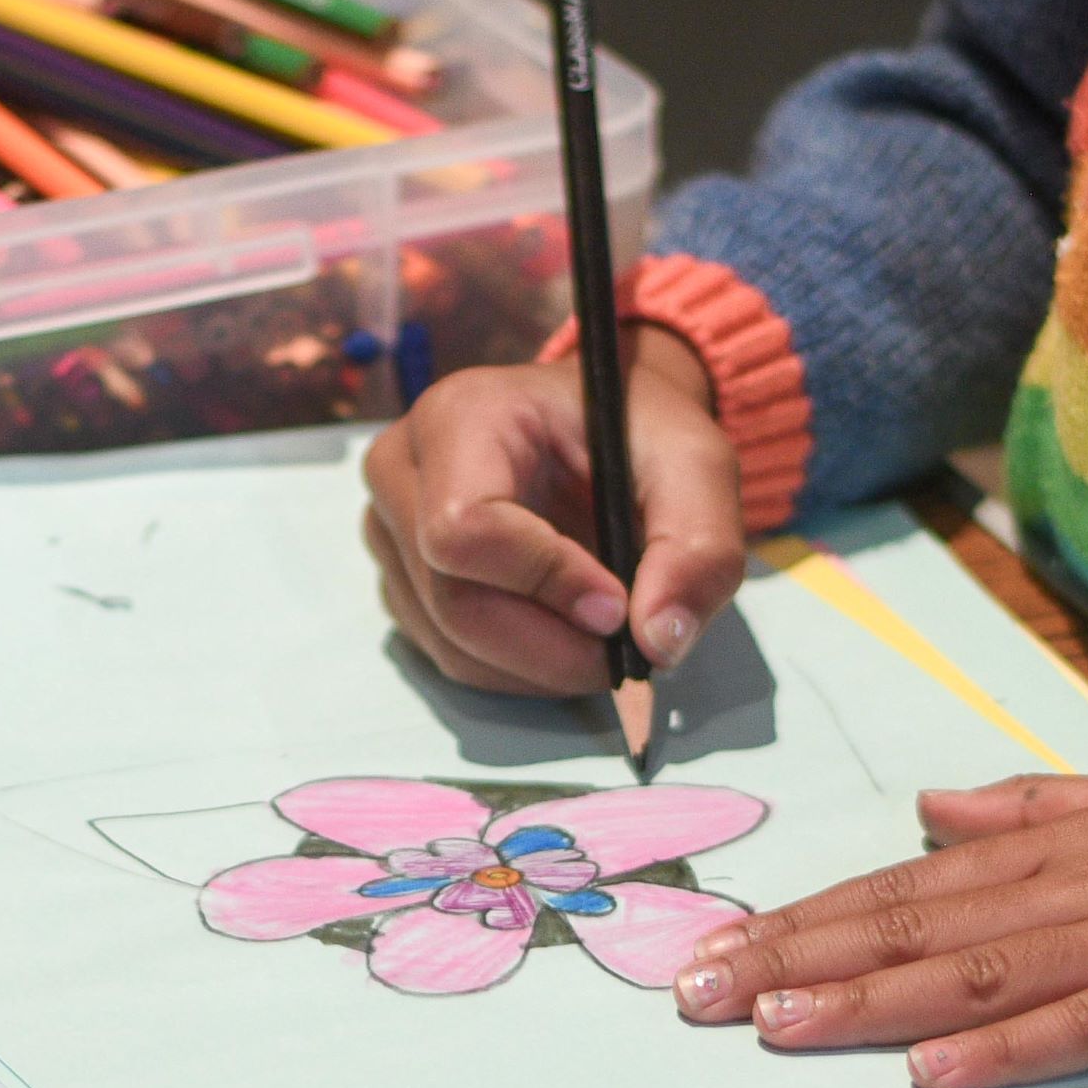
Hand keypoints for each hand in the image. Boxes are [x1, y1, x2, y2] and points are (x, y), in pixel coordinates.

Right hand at [361, 336, 745, 696]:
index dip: (544, 583)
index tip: (618, 607)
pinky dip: (518, 671)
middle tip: (624, 650)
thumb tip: (659, 644)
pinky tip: (565, 636)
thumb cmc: (637, 434)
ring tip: (603, 636)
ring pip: (450, 643)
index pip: (464, 529)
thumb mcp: (696, 465)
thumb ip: (698, 547)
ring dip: (540, 667)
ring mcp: (389, 533)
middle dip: (550, 647)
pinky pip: (449, 658)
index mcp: (459, 416)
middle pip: (453, 601)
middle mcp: (400, 472)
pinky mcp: (400, 583)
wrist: (599, 431)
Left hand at [671, 756, 1087, 1087]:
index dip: (806, 919)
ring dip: (872, 1002)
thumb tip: (928, 806)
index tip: (716, 947)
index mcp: (1062, 846)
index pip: (904, 886)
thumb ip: (1030, 807)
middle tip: (699, 997)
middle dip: (800, 961)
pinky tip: (934, 1071)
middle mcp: (1084, 887)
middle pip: (917, 927)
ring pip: (981, 973)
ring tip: (779, 1027)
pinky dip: (1010, 1049)